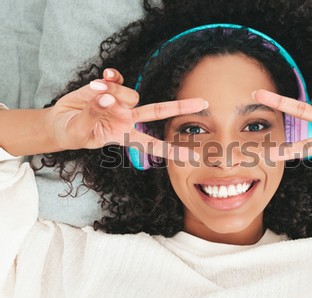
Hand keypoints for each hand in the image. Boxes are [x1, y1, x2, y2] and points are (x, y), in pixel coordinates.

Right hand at [47, 69, 207, 159]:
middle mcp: (128, 118)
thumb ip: (94, 114)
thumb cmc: (73, 133)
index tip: (192, 157)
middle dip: (181, 107)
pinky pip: (117, 77)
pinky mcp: (109, 86)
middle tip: (203, 103)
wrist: (59, 122)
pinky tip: (103, 76)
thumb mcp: (81, 131)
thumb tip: (106, 96)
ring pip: (129, 92)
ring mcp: (120, 102)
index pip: (152, 145)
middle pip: (158, 111)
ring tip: (93, 92)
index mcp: (125, 135)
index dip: (172, 151)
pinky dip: (112, 76)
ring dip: (114, 91)